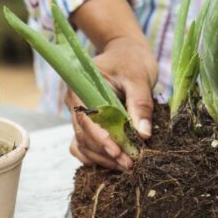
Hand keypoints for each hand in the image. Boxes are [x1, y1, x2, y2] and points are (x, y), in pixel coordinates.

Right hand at [67, 36, 157, 169]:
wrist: (126, 50)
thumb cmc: (132, 59)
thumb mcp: (139, 77)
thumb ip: (140, 104)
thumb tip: (143, 135)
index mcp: (81, 88)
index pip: (87, 120)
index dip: (102, 140)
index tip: (120, 154)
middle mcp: (75, 103)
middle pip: (83, 137)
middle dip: (106, 153)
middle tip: (130, 165)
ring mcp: (79, 114)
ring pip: (82, 145)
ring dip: (102, 159)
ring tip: (126, 166)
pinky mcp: (88, 122)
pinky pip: (84, 145)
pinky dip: (97, 156)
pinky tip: (115, 162)